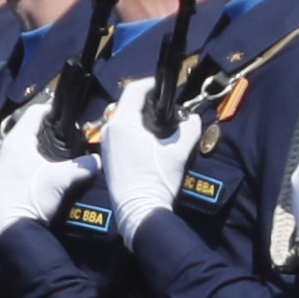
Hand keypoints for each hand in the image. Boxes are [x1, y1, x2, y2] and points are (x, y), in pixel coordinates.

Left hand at [0, 100, 95, 236]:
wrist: (11, 231)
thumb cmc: (31, 198)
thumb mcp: (61, 180)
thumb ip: (83, 167)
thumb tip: (98, 161)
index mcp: (17, 140)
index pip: (36, 112)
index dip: (55, 110)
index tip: (72, 114)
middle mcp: (9, 149)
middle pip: (34, 129)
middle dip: (54, 130)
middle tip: (74, 134)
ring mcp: (7, 165)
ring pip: (31, 147)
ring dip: (48, 147)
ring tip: (68, 151)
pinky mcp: (10, 180)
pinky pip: (28, 161)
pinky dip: (42, 160)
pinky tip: (55, 169)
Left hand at [99, 77, 199, 244]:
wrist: (139, 213)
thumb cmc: (157, 181)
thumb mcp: (179, 153)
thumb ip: (189, 129)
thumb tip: (193, 119)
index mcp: (123, 124)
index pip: (133, 90)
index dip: (150, 83)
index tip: (163, 85)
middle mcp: (109, 131)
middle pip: (127, 105)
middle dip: (146, 102)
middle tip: (165, 104)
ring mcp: (105, 146)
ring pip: (122, 121)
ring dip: (140, 118)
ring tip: (159, 123)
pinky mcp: (107, 159)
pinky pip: (119, 135)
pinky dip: (133, 132)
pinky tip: (149, 141)